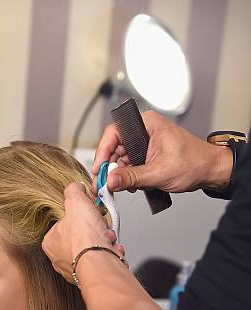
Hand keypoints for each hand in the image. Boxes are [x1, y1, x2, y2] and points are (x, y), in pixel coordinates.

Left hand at [42, 182, 125, 283]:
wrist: (101, 263)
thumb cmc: (84, 239)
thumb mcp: (75, 201)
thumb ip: (73, 191)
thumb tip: (76, 187)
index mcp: (50, 242)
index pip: (64, 222)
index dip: (79, 214)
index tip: (87, 212)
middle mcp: (60, 258)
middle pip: (81, 234)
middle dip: (94, 228)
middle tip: (99, 225)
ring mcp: (76, 268)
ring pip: (94, 247)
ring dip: (104, 239)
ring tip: (106, 237)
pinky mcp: (92, 274)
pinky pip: (103, 258)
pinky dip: (110, 251)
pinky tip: (111, 248)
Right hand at [92, 110, 232, 193]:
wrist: (210, 170)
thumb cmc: (194, 163)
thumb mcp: (159, 173)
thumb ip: (132, 177)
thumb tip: (110, 181)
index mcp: (147, 124)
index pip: (114, 132)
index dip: (103, 151)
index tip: (99, 169)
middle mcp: (144, 130)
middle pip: (115, 146)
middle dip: (111, 167)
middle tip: (107, 183)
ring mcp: (144, 142)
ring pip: (121, 157)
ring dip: (122, 173)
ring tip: (128, 185)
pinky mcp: (146, 153)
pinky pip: (130, 163)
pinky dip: (130, 175)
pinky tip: (136, 184)